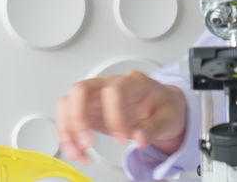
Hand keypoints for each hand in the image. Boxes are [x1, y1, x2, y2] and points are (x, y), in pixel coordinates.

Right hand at [55, 71, 187, 164]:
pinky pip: (68, 119)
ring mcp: (95, 97)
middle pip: (80, 90)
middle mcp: (108, 85)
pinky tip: (77, 152)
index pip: (113, 90)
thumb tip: (140, 138)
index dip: (114, 115)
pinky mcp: (89, 110)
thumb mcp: (168, 117)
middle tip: (88, 143)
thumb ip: (154, 128)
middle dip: (79, 118)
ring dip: (68, 131)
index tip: (122, 137)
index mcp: (131, 83)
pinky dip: (68, 137)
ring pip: (67, 103)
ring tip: (79, 154)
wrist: (159, 105)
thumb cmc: (162, 106)